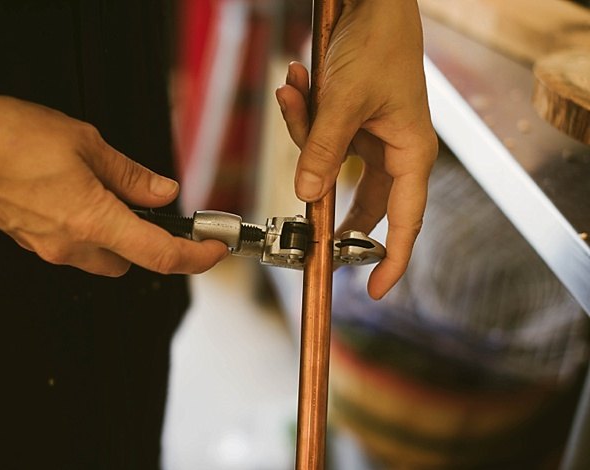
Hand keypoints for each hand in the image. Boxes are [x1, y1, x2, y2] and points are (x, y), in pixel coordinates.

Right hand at [0, 96, 228, 275]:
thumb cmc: (12, 137)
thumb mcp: (86, 143)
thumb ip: (130, 175)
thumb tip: (163, 192)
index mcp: (94, 221)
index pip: (160, 254)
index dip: (195, 257)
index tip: (212, 250)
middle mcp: (72, 245)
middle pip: (131, 259)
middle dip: (147, 238)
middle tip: (148, 205)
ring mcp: (49, 248)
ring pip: (102, 255)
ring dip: (115, 233)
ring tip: (102, 189)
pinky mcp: (32, 243)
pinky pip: (73, 245)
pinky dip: (87, 228)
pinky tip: (74, 194)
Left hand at [276, 0, 437, 298]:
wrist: (371, 2)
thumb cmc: (378, 44)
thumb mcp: (346, 101)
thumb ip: (325, 150)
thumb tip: (308, 196)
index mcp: (411, 153)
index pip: (405, 221)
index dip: (392, 259)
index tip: (377, 291)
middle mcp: (393, 151)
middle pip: (361, 203)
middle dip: (327, 206)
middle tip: (307, 230)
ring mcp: (369, 138)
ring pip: (328, 166)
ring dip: (304, 134)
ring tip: (297, 90)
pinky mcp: (348, 123)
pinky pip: (318, 137)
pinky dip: (301, 115)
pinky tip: (294, 83)